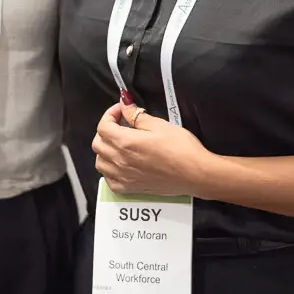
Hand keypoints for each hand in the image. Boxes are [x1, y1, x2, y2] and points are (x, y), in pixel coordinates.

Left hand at [92, 102, 209, 196]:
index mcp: (126, 143)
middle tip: (121, 124)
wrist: (196, 174)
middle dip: (106, 130)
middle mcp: (120, 161)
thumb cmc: (181, 148)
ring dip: (105, 150)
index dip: (110, 114)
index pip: (103, 126)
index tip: (122, 110)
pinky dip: (110, 170)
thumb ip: (136, 115)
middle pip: (98, 143)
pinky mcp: (131, 189)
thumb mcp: (159, 125)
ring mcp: (124, 177)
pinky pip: (109, 180)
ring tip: (120, 144)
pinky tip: (122, 164)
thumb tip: (124, 104)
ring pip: (100, 162)